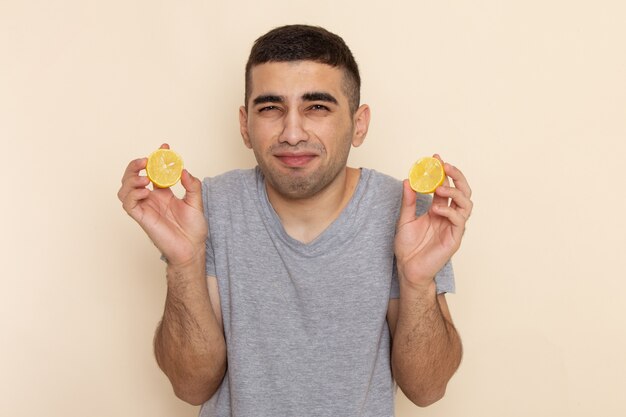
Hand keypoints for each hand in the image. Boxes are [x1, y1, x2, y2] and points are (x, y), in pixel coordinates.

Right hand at [117, 144, 207, 265]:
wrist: (192, 249)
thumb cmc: (194, 229)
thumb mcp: (196, 202)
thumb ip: (192, 185)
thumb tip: (183, 170)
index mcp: (163, 193)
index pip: (154, 171)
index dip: (157, 158)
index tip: (164, 147)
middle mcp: (151, 199)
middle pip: (133, 178)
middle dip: (135, 165)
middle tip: (145, 159)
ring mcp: (145, 208)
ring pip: (125, 190)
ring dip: (130, 179)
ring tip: (143, 177)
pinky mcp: (142, 218)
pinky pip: (129, 204)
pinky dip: (132, 195)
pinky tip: (145, 191)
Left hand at [394, 155, 472, 289]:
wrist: (408, 269)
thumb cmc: (408, 247)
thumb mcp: (404, 219)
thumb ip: (408, 201)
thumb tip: (408, 180)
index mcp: (439, 210)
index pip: (447, 186)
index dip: (444, 172)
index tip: (436, 158)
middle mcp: (449, 216)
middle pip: (463, 191)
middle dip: (456, 176)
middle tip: (444, 166)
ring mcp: (454, 227)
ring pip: (466, 203)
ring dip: (454, 192)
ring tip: (439, 188)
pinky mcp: (454, 238)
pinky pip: (459, 220)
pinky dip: (449, 211)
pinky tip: (436, 209)